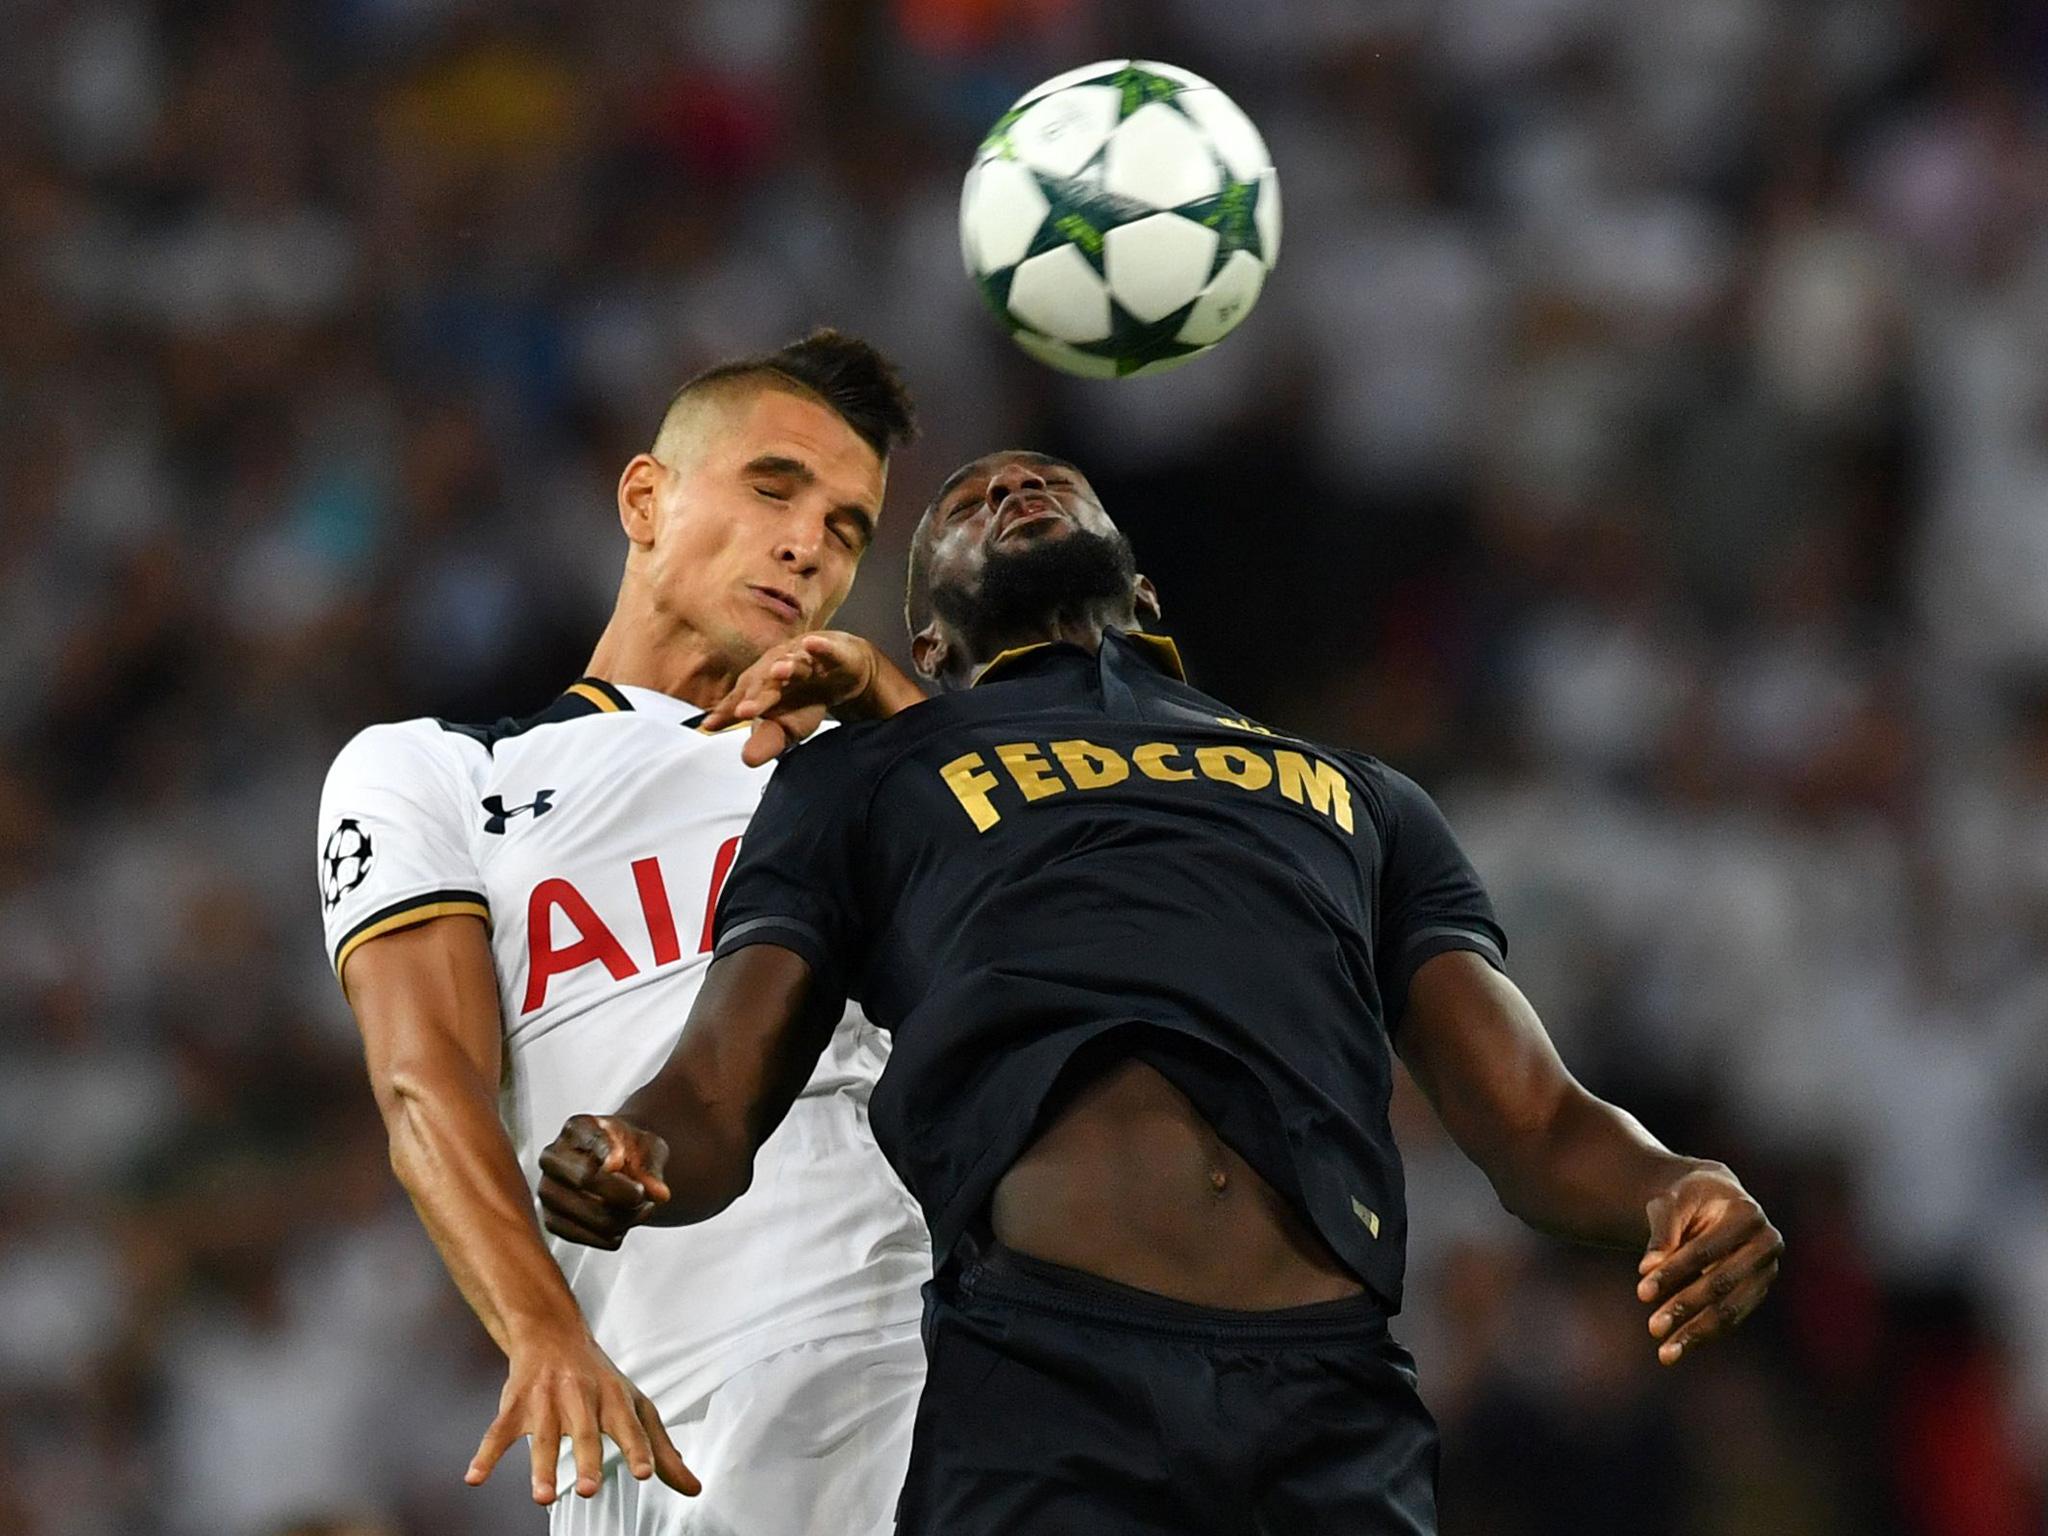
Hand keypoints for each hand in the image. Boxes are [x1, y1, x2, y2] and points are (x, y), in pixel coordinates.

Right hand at [466, 1326, 698, 1503]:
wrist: (553, 1333)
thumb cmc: (601, 1380)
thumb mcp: (637, 1407)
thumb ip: (663, 1449)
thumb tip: (693, 1488)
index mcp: (615, 1400)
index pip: (630, 1428)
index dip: (638, 1449)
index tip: (645, 1473)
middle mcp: (582, 1398)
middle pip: (586, 1432)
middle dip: (588, 1460)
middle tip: (590, 1489)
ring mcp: (547, 1401)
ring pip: (544, 1436)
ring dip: (542, 1466)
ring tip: (543, 1497)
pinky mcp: (516, 1405)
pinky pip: (499, 1432)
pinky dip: (485, 1455)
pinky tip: (475, 1478)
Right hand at [538, 1114, 671, 1249]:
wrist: (620, 1166)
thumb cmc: (629, 1150)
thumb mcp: (649, 1147)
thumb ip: (652, 1167)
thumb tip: (658, 1193)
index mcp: (576, 1128)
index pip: (591, 1140)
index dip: (610, 1153)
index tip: (622, 1160)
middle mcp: (553, 1159)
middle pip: (585, 1178)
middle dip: (624, 1192)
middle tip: (643, 1194)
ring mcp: (548, 1192)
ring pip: (592, 1214)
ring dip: (626, 1217)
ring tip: (641, 1207)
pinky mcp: (554, 1222)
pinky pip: (590, 1238)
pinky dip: (616, 1234)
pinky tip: (625, 1220)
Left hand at [701, 632, 916, 765]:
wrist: (843, 671)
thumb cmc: (805, 697)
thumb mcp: (787, 726)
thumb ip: (765, 740)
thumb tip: (746, 759)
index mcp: (762, 688)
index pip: (743, 701)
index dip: (727, 712)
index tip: (711, 726)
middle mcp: (779, 670)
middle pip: (765, 683)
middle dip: (755, 695)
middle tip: (743, 711)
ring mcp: (807, 661)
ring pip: (795, 663)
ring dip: (787, 666)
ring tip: (779, 671)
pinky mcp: (834, 655)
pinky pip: (828, 651)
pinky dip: (821, 647)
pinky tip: (812, 644)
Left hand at [1636, 1166, 1782, 1365]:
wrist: (1712, 1199)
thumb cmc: (1686, 1198)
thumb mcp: (1670, 1202)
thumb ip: (1662, 1232)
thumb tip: (1647, 1268)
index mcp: (1746, 1213)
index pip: (1706, 1250)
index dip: (1674, 1272)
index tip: (1641, 1292)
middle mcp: (1766, 1243)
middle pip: (1722, 1283)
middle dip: (1685, 1306)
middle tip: (1653, 1327)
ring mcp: (1767, 1271)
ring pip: (1732, 1309)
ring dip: (1697, 1332)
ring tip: (1666, 1352)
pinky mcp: (1758, 1290)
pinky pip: (1733, 1317)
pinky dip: (1706, 1334)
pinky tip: (1679, 1347)